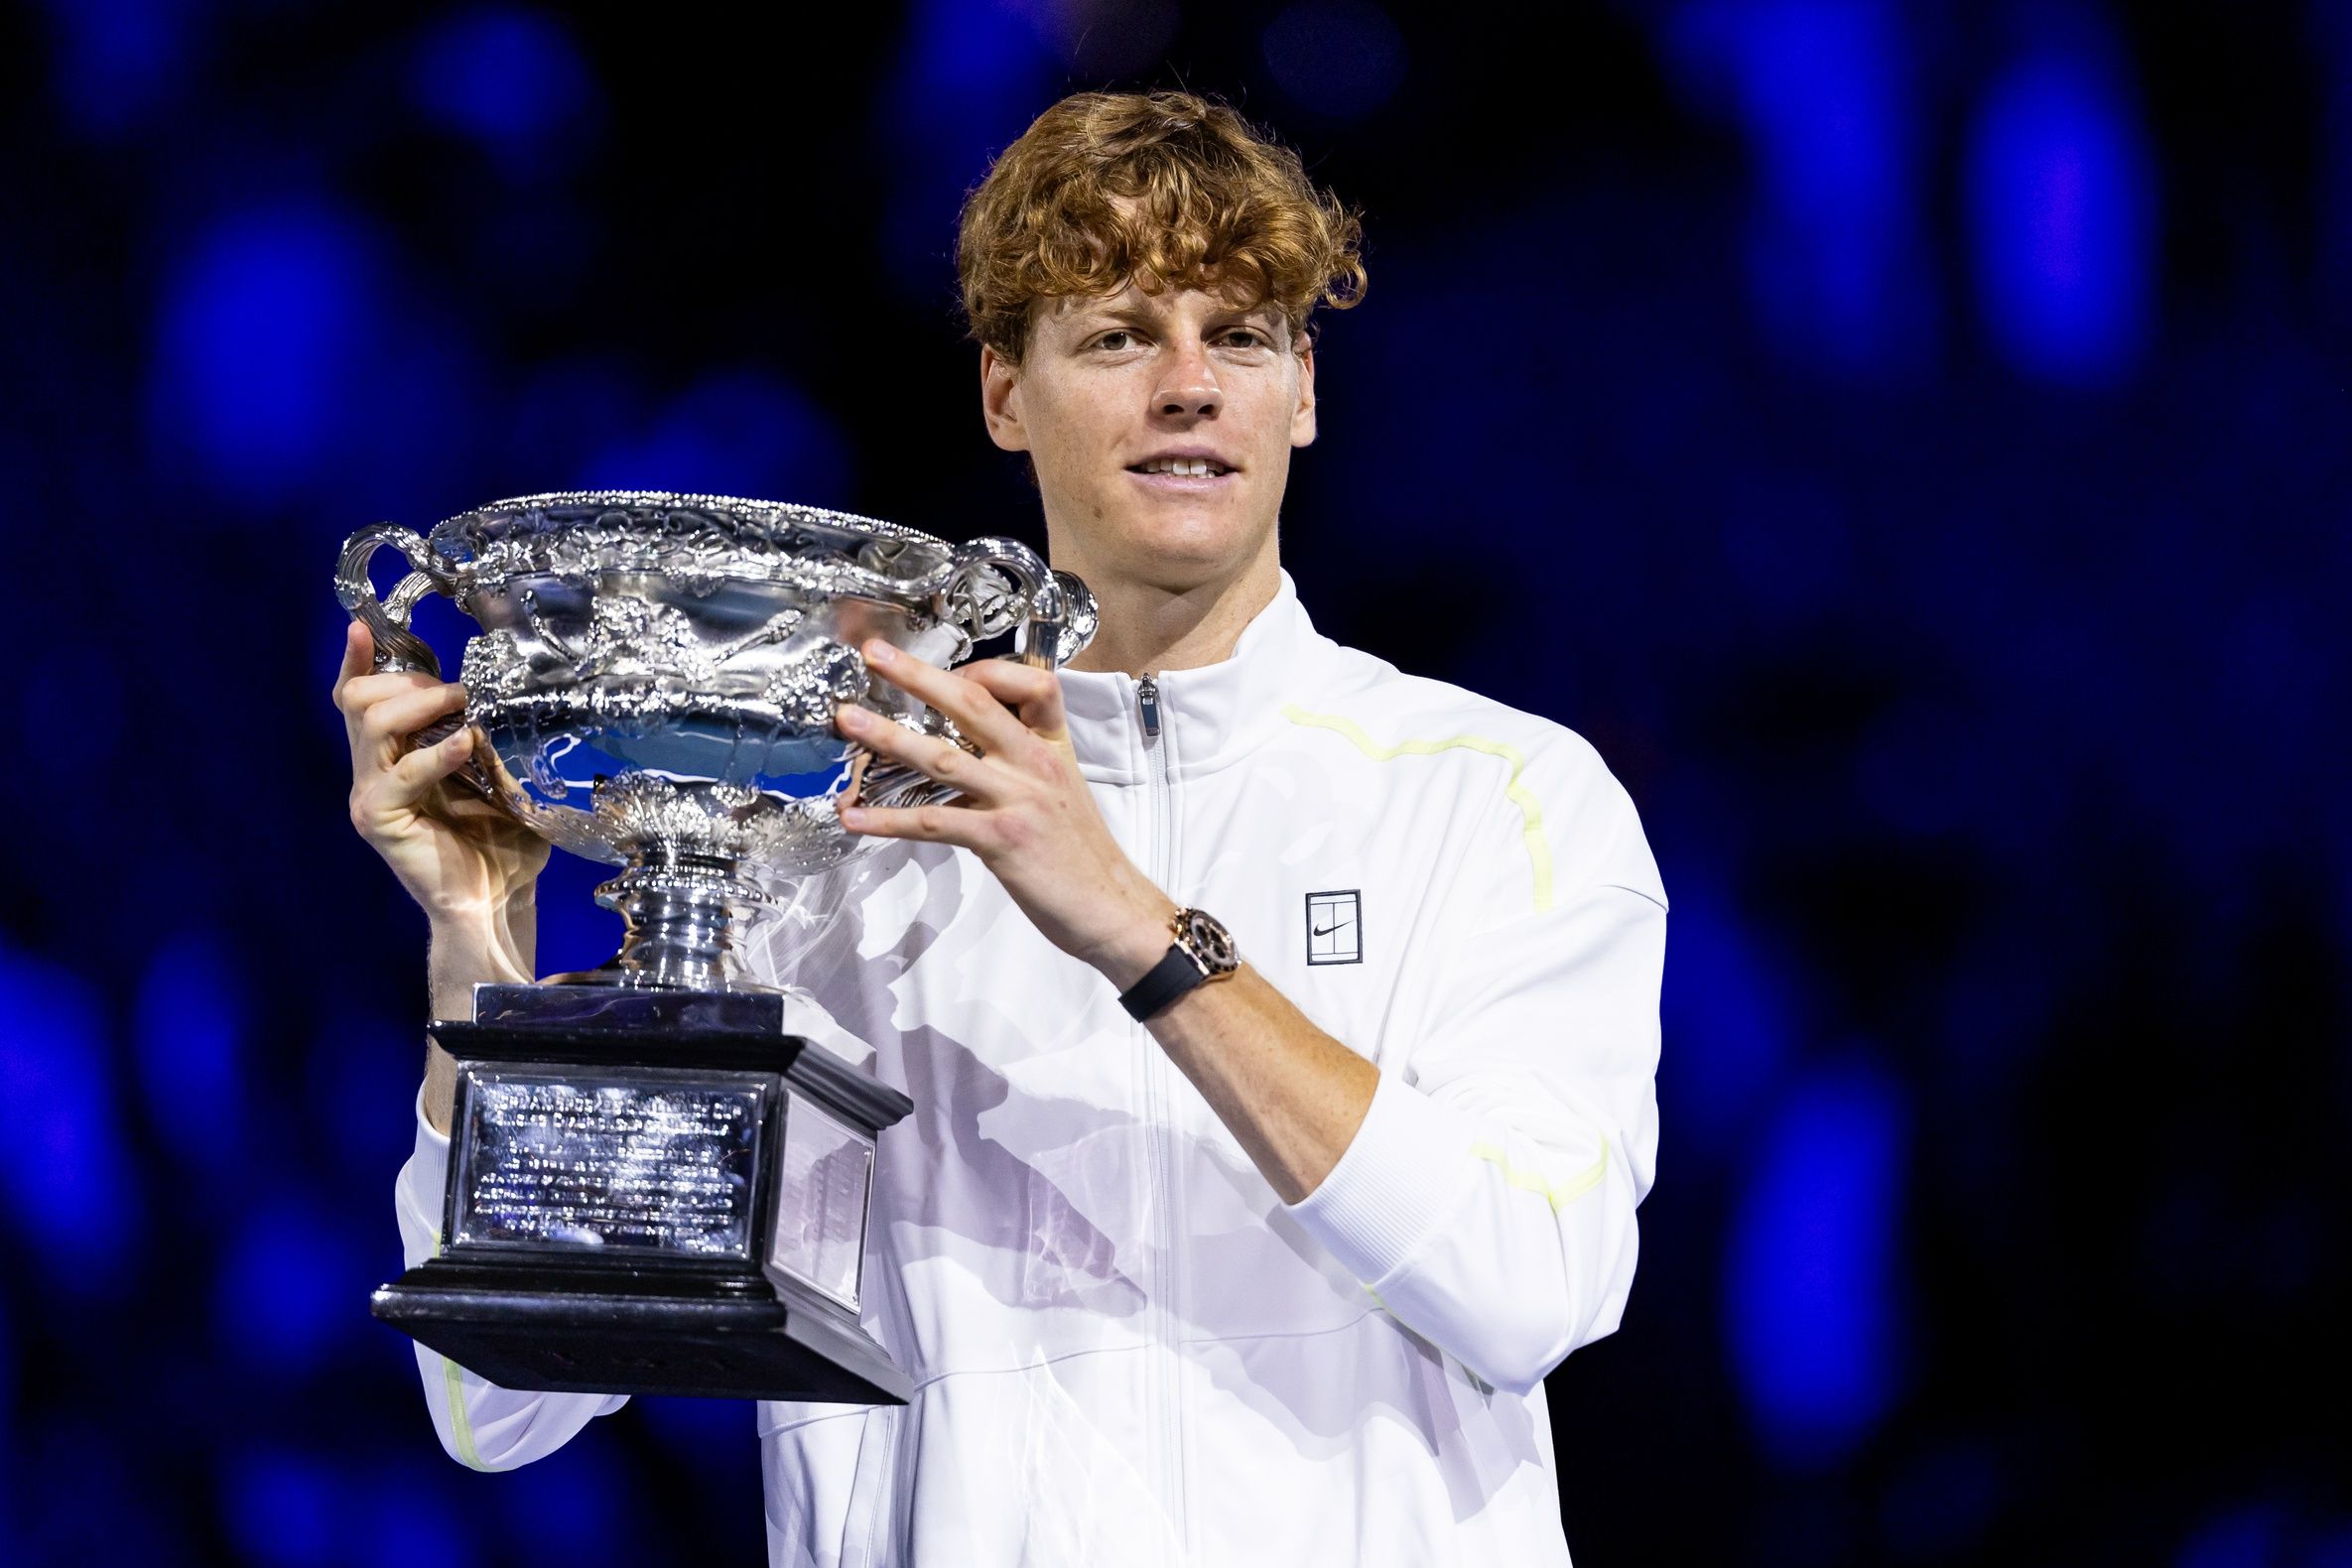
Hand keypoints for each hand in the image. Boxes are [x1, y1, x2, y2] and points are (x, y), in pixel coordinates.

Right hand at [332, 621, 547, 920]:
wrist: (496, 901)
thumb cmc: (501, 844)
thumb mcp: (499, 778)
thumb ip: (487, 740)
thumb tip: (500, 698)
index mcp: (391, 758)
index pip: (358, 699)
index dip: (358, 661)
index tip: (361, 626)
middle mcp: (371, 772)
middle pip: (360, 699)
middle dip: (410, 679)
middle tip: (458, 691)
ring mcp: (369, 795)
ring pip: (371, 722)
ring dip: (422, 702)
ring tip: (464, 707)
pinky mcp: (379, 819)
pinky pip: (401, 773)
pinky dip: (436, 753)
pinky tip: (466, 743)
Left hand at [835, 642, 1173, 985]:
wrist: (1110, 906)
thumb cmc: (1080, 853)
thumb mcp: (1061, 790)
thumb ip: (1019, 763)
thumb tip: (965, 752)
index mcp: (1052, 746)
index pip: (1031, 683)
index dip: (986, 669)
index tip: (949, 671)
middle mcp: (1035, 763)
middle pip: (972, 702)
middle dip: (918, 675)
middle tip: (874, 653)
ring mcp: (1018, 799)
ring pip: (941, 756)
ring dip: (887, 736)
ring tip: (847, 720)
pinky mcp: (1001, 839)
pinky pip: (933, 821)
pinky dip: (888, 820)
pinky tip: (854, 818)